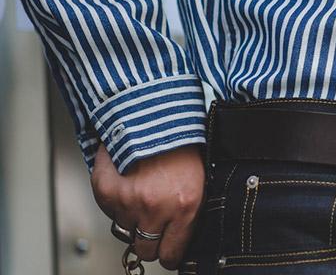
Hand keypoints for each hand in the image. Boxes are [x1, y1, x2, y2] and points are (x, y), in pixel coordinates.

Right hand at [91, 142, 205, 269]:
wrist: (160, 112)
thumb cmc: (183, 141)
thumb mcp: (199, 178)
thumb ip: (188, 210)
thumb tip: (179, 236)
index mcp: (186, 205)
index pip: (171, 254)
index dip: (169, 252)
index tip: (168, 247)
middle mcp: (157, 208)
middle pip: (145, 249)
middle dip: (149, 237)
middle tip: (153, 219)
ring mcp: (131, 202)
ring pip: (124, 231)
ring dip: (131, 217)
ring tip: (141, 192)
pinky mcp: (108, 191)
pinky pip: (107, 213)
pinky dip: (113, 200)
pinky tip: (126, 184)